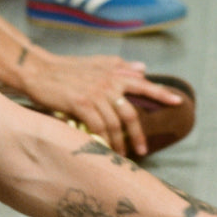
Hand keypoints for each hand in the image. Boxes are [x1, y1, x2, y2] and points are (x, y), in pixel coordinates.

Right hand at [19, 50, 183, 157]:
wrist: (38, 70)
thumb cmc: (65, 69)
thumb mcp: (95, 63)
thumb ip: (119, 67)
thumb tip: (144, 69)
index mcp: (113, 72)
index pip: (143, 84)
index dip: (161, 93)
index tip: (178, 102)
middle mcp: (108, 82)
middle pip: (130, 113)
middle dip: (138, 134)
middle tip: (142, 150)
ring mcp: (95, 93)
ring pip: (114, 124)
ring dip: (119, 142)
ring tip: (120, 154)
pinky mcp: (81, 104)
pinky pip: (98, 127)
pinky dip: (102, 139)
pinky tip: (103, 147)